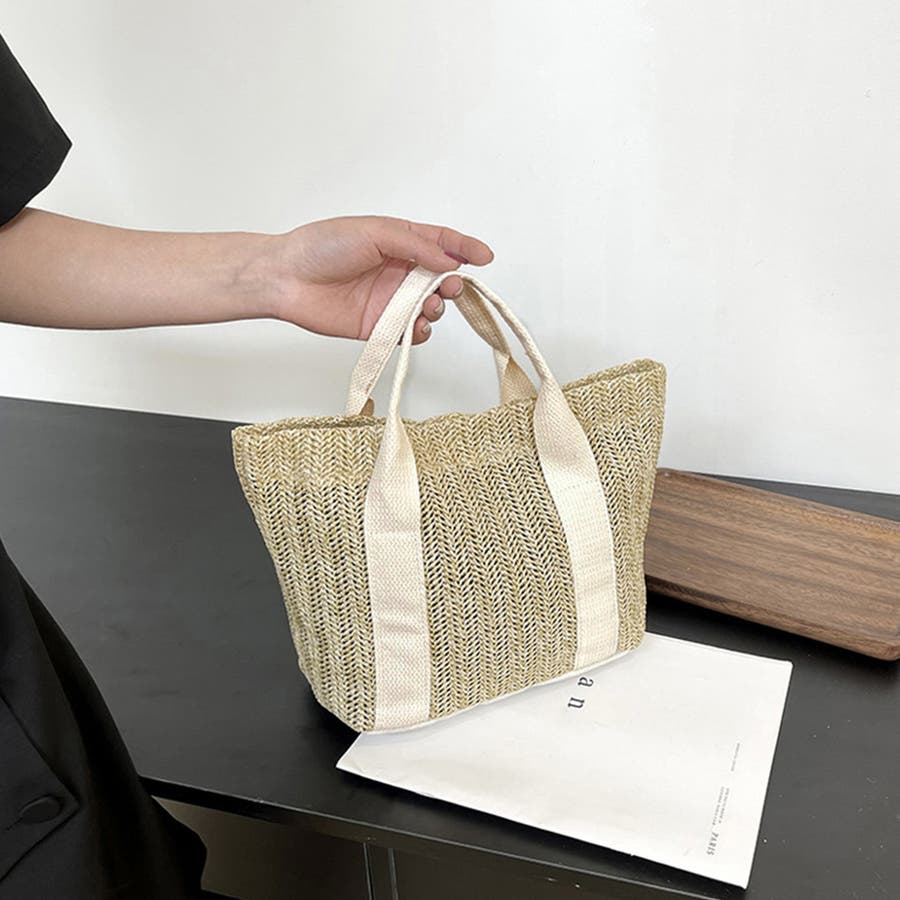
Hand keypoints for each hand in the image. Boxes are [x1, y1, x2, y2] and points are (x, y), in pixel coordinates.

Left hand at [266, 216, 493, 343]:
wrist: (287, 278)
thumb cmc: (322, 246)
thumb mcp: (374, 232)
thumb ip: (415, 245)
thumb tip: (447, 259)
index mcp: (400, 242)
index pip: (442, 243)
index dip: (466, 248)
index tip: (485, 257)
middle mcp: (400, 271)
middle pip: (441, 279)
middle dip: (453, 284)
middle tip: (449, 287)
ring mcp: (391, 300)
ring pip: (430, 308)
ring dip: (437, 309)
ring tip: (427, 307)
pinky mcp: (380, 326)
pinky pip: (410, 333)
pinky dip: (419, 333)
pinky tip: (415, 327)